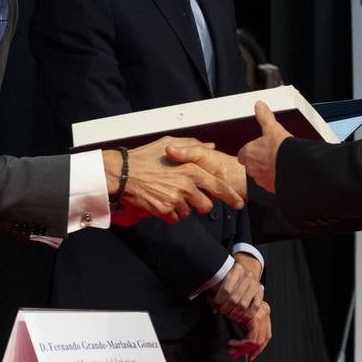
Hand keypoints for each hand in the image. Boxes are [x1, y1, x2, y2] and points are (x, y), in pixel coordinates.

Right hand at [105, 136, 244, 224]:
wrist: (123, 173)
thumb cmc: (145, 158)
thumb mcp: (169, 143)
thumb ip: (193, 146)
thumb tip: (211, 146)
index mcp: (191, 169)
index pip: (218, 187)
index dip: (231, 197)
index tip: (239, 203)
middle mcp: (187, 185)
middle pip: (206, 205)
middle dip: (201, 204)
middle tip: (191, 199)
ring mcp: (176, 199)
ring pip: (189, 212)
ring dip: (182, 207)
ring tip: (168, 195)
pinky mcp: (165, 210)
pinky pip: (175, 218)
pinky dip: (170, 214)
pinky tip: (161, 201)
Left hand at [210, 253, 263, 323]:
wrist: (247, 272)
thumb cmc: (231, 278)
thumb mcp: (221, 280)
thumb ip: (215, 293)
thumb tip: (215, 309)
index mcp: (236, 270)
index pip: (226, 289)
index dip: (219, 300)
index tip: (216, 304)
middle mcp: (247, 276)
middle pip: (234, 298)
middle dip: (226, 309)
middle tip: (222, 312)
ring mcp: (255, 284)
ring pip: (243, 304)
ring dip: (235, 313)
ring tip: (230, 315)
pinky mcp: (261, 292)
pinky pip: (255, 307)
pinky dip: (247, 315)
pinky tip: (240, 317)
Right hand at [229, 301, 271, 360]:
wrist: (226, 287)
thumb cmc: (231, 299)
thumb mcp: (240, 314)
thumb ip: (244, 326)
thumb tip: (244, 344)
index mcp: (264, 311)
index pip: (266, 335)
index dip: (259, 347)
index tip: (251, 355)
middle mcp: (265, 312)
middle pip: (263, 338)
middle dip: (251, 350)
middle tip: (239, 353)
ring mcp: (260, 315)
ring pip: (257, 340)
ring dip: (244, 348)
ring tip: (233, 349)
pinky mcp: (253, 318)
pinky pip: (251, 338)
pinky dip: (242, 344)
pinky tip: (233, 343)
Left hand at [236, 102, 292, 193]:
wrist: (294, 169)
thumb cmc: (281, 150)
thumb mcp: (272, 127)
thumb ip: (264, 116)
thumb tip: (259, 105)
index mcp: (249, 153)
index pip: (243, 154)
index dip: (251, 151)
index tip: (258, 149)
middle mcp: (252, 169)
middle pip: (251, 166)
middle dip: (260, 162)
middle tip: (271, 157)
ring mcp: (261, 180)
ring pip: (261, 176)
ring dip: (267, 172)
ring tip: (278, 165)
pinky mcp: (271, 189)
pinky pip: (271, 185)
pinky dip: (276, 180)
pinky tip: (284, 174)